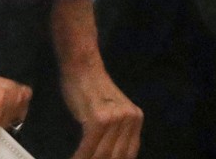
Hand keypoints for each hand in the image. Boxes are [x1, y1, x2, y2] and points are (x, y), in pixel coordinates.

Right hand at [49, 0, 143, 158]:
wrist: (83, 66)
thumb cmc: (92, 90)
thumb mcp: (112, 112)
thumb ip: (116, 134)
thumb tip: (112, 157)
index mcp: (136, 119)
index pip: (128, 155)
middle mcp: (131, 119)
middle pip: (116, 157)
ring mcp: (116, 119)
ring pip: (102, 156)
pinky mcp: (99, 119)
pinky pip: (89, 148)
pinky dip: (79, 158)